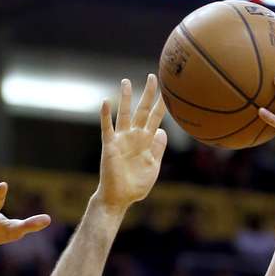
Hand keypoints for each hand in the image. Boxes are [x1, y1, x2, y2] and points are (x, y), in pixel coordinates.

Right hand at [96, 74, 167, 212]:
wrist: (119, 198)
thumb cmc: (135, 186)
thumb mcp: (152, 167)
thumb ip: (158, 149)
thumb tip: (163, 131)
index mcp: (146, 142)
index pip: (156, 119)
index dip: (162, 105)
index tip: (169, 90)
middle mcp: (134, 137)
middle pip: (142, 111)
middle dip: (148, 94)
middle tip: (154, 77)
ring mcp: (121, 140)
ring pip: (124, 114)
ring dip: (125, 98)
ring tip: (126, 81)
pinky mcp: (109, 146)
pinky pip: (107, 128)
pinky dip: (106, 116)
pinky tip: (105, 102)